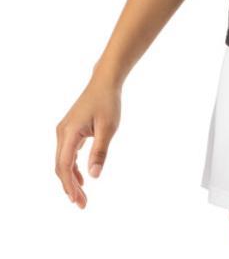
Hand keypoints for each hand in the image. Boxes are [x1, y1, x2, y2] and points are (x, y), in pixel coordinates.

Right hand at [55, 77, 120, 208]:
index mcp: (69, 133)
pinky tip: (81, 177)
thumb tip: (94, 176)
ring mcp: (64, 131)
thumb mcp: (108, 127)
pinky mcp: (70, 130)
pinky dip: (73, 167)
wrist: (105, 82)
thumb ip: (100, 151)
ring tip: (81, 195)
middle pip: (61, 167)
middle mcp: (62, 133)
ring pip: (63, 161)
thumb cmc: (108, 102)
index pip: (64, 166)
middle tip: (82, 204)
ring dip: (71, 178)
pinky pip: (67, 153)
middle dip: (70, 186)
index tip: (79, 200)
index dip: (70, 185)